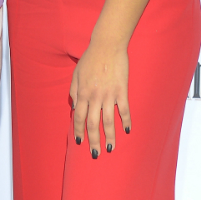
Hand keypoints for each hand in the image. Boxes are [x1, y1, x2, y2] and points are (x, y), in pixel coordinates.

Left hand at [71, 37, 130, 155]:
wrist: (107, 45)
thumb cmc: (90, 58)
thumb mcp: (76, 74)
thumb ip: (74, 92)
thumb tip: (75, 108)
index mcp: (82, 93)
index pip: (79, 118)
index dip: (79, 131)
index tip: (80, 142)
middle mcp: (94, 97)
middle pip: (93, 124)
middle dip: (93, 141)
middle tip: (95, 154)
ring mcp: (108, 95)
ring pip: (108, 122)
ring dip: (109, 137)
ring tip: (111, 149)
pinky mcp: (121, 91)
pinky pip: (124, 110)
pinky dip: (126, 121)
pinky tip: (127, 131)